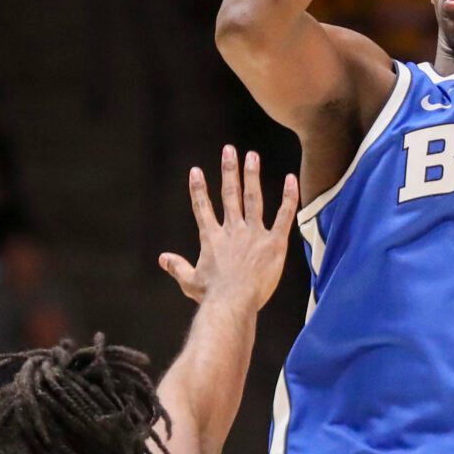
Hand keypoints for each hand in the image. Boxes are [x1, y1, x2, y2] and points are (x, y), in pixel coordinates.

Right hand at [158, 146, 298, 311]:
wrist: (233, 303)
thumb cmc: (211, 296)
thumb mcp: (190, 282)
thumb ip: (177, 267)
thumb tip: (162, 258)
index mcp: (213, 238)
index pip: (202, 208)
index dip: (198, 189)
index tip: (196, 171)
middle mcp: (232, 230)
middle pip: (230, 194)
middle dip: (229, 170)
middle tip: (229, 150)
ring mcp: (254, 234)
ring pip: (253, 198)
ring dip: (252, 175)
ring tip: (252, 156)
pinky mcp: (274, 243)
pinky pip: (283, 216)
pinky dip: (289, 198)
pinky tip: (291, 179)